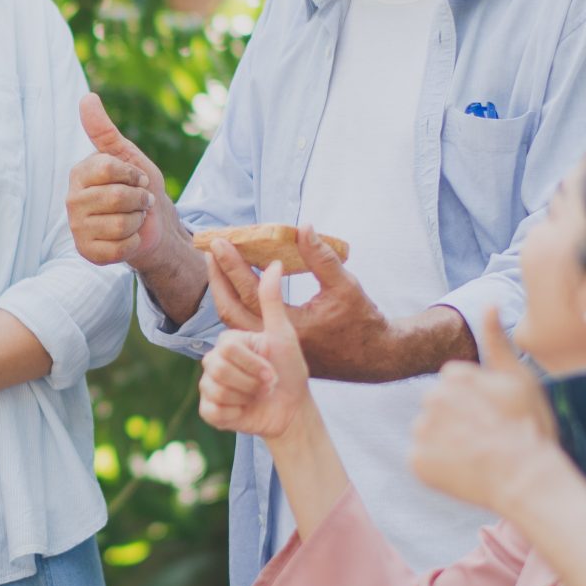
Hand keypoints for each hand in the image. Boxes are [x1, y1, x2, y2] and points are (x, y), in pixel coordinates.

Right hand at [65, 93, 179, 269]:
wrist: (153, 225)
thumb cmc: (139, 187)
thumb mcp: (127, 155)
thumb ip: (104, 130)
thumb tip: (86, 98)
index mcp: (80, 173)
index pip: (109, 167)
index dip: (133, 174)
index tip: (136, 178)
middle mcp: (72, 199)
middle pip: (117, 197)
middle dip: (140, 199)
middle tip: (140, 201)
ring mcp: (77, 228)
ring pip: (120, 224)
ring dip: (137, 221)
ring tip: (134, 218)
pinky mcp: (87, 252)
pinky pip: (120, 248)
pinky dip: (133, 242)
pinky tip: (128, 238)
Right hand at [198, 263, 310, 438]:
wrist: (293, 410)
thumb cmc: (289, 370)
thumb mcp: (283, 334)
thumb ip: (271, 299)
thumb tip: (275, 262)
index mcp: (228, 340)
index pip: (228, 347)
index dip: (253, 362)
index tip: (271, 371)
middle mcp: (214, 360)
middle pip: (218, 367)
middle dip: (251, 379)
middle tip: (268, 382)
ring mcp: (209, 386)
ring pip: (216, 390)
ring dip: (247, 396)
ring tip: (259, 395)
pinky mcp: (209, 410)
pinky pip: (213, 410)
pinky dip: (236, 413)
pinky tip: (246, 410)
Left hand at [208, 227, 408, 382]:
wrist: (374, 357)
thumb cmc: (362, 320)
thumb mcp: (345, 285)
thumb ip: (322, 257)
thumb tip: (303, 227)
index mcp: (292, 328)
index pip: (252, 294)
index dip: (234, 266)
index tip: (221, 242)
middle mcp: (276, 343)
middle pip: (231, 311)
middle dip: (218, 278)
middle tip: (211, 249)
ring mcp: (273, 350)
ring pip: (235, 322)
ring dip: (224, 291)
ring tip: (218, 264)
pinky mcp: (275, 351)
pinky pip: (244, 327)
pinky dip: (236, 303)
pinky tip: (234, 284)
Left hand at [408, 308, 564, 513]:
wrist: (526, 477)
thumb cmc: (528, 426)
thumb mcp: (519, 377)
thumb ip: (496, 340)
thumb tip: (488, 302)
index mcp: (453, 375)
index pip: (453, 385)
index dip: (475, 402)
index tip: (493, 416)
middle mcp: (431, 398)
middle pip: (438, 407)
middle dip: (456, 420)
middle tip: (485, 437)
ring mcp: (422, 430)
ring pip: (428, 432)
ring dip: (445, 442)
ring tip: (476, 455)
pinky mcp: (416, 460)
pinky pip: (423, 460)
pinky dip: (438, 467)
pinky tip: (463, 469)